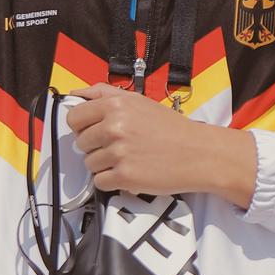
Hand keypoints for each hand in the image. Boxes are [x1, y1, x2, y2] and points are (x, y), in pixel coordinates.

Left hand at [64, 82, 257, 204]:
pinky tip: (131, 172)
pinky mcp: (124, 177)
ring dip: (105, 165)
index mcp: (115, 105)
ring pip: (89, 164)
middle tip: (121, 147)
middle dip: (96, 147)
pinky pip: (100, 182)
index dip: (83, 127)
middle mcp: (114, 127)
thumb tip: (76, 92)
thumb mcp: (139, 100)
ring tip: (129, 159)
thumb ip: (105, 93)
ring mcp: (118, 153)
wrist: (199, 153)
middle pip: (80, 143)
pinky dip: (112, 181)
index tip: (96, 131)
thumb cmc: (170, 127)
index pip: (74, 118)